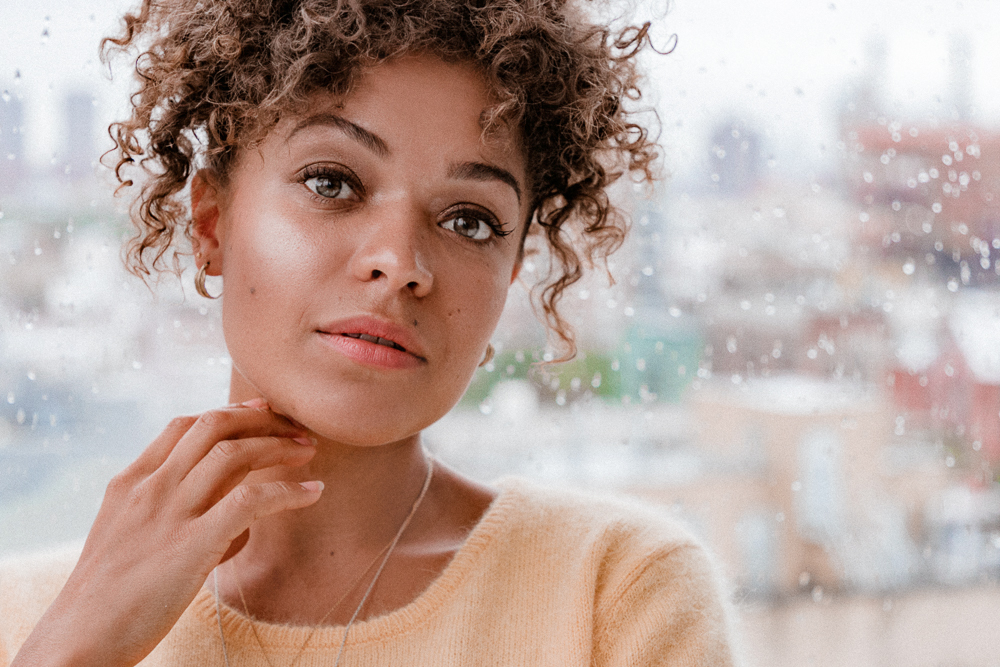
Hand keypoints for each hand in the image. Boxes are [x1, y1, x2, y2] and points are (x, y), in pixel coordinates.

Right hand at [11, 399, 322, 666]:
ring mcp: (170, 514)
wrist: (77, 640)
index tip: (262, 412)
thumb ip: (173, 517)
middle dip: (261, 420)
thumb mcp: (127, 539)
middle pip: (213, 427)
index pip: (184, 426)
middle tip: (295, 428)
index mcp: (130, 482)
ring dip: (278, 447)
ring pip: (234, 455)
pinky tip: (313, 494)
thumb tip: (235, 521)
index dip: (229, 413)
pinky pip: (251, 501)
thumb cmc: (107, 599)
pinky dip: (288, 492)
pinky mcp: (191, 545)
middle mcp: (150, 488)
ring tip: (308, 451)